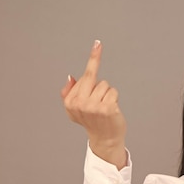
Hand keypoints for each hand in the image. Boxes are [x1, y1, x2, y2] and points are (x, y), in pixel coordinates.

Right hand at [61, 40, 126, 168]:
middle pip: (94, 79)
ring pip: (105, 85)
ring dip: (107, 94)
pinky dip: (114, 99)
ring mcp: (93, 106)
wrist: (104, 140)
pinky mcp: (107, 108)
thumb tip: (71, 76)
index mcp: (70, 101)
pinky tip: (111, 110)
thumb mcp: (74, 109)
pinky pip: (113, 92)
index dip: (94, 58)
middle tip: (100, 101)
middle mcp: (80, 103)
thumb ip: (69, 93)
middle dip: (99, 87)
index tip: (98, 43)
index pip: (85, 74)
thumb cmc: (92, 122)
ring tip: (104, 108)